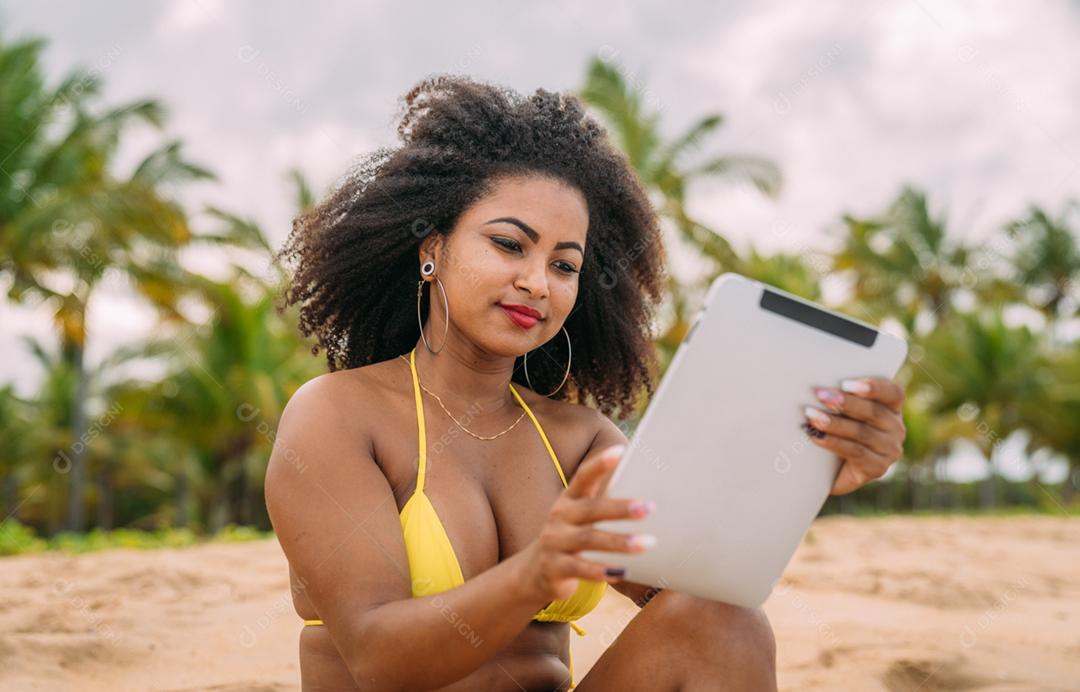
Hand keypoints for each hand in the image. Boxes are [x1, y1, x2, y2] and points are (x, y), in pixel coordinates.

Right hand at [517, 444, 656, 603]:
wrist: (535, 571)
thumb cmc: (570, 537)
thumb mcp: (579, 517)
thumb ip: (602, 504)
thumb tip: (645, 494)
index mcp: (568, 499)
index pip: (583, 477)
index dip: (599, 464)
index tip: (620, 451)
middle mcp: (559, 517)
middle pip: (591, 509)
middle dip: (620, 507)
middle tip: (648, 507)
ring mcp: (554, 542)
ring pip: (588, 539)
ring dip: (619, 541)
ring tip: (648, 543)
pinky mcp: (554, 568)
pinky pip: (580, 569)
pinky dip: (601, 571)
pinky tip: (622, 573)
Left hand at [803, 378, 906, 495]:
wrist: (832, 472)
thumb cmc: (836, 431)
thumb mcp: (843, 411)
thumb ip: (841, 397)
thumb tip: (819, 385)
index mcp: (892, 408)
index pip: (893, 393)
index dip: (874, 387)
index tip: (847, 384)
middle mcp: (895, 428)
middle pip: (872, 412)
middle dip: (844, 402)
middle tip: (820, 395)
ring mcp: (889, 450)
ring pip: (861, 432)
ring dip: (833, 423)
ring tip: (811, 416)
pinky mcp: (878, 468)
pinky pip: (854, 452)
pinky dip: (833, 442)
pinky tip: (816, 436)